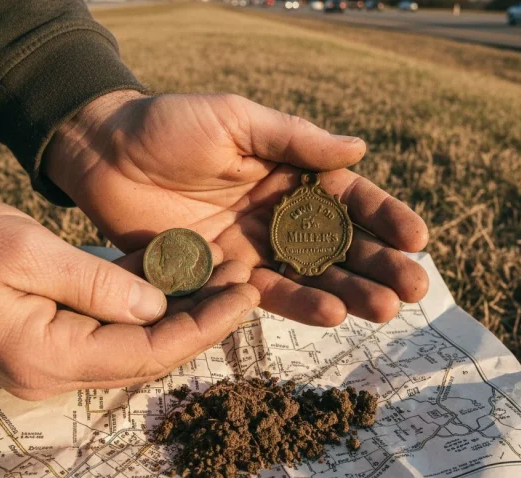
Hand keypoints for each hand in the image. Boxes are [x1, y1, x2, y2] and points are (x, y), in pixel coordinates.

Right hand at [0, 195, 258, 399]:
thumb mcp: (26, 252)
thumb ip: (96, 283)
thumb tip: (157, 305)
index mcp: (48, 355)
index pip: (149, 353)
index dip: (205, 326)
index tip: (246, 295)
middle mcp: (53, 369)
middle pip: (149, 354)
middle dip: (203, 321)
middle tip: (246, 284)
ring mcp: (50, 356)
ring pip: (135, 342)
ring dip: (180, 311)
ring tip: (226, 276)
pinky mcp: (49, 335)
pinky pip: (110, 325)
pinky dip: (146, 301)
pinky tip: (180, 270)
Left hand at [44, 92, 428, 325]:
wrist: (104, 155)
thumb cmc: (169, 124)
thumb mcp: (235, 120)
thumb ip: (295, 139)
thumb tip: (360, 148)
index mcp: (290, 172)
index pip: (348, 197)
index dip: (384, 217)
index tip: (417, 238)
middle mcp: (280, 213)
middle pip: (339, 243)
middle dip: (379, 265)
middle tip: (414, 289)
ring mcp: (255, 247)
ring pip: (312, 274)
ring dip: (350, 293)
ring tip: (385, 310)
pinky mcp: (224, 275)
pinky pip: (267, 293)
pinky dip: (300, 304)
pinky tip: (333, 314)